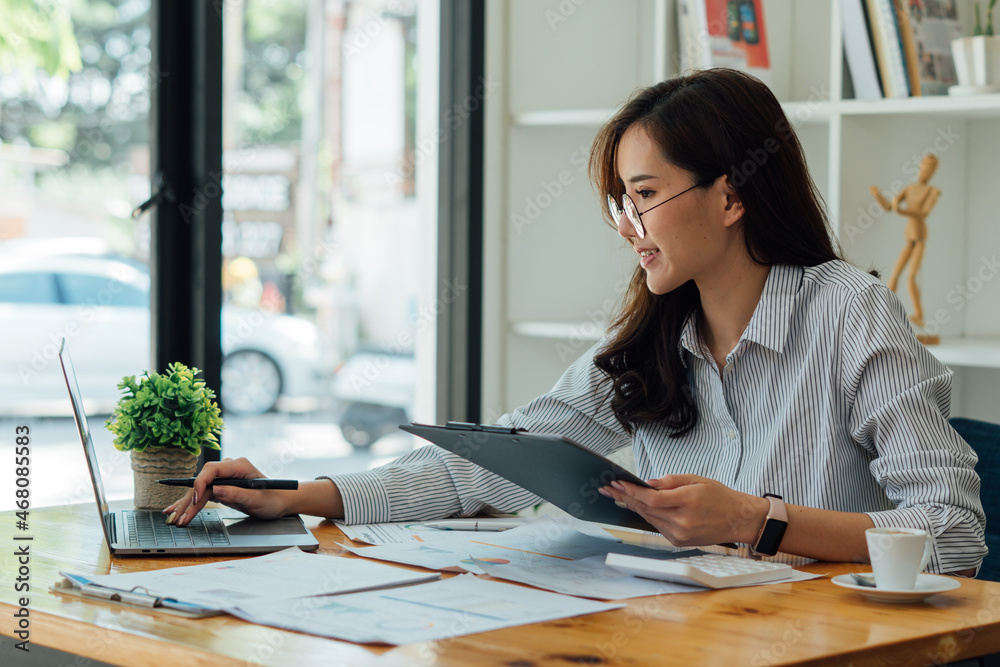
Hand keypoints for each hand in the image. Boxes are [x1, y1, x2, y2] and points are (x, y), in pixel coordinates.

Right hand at [164, 457, 290, 525]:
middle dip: (189, 501)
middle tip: (179, 518)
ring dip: (186, 505)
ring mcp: (224, 477)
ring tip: (174, 519)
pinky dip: (190, 503)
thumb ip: (237, 494)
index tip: (195, 500)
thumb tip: (216, 490)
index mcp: (239, 466)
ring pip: (200, 490)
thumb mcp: (257, 499)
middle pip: (203, 482)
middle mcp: (229, 469)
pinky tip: (177, 509)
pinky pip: (203, 494)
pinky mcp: (221, 487)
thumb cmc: (273, 499)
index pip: (212, 469)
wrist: (280, 501)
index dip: (200, 483)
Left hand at [598, 474, 767, 546]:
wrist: (738, 519)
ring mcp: (680, 534)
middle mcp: (683, 521)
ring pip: (649, 518)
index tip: (617, 484)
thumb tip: (648, 483)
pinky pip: (657, 526)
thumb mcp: (697, 480)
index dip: (632, 491)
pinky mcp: (679, 542)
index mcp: (688, 502)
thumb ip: (671, 481)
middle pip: (646, 509)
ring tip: (618, 495)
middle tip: (608, 488)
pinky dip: (647, 515)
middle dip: (625, 497)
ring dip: (633, 506)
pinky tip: (638, 506)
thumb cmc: (720, 497)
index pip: (652, 498)